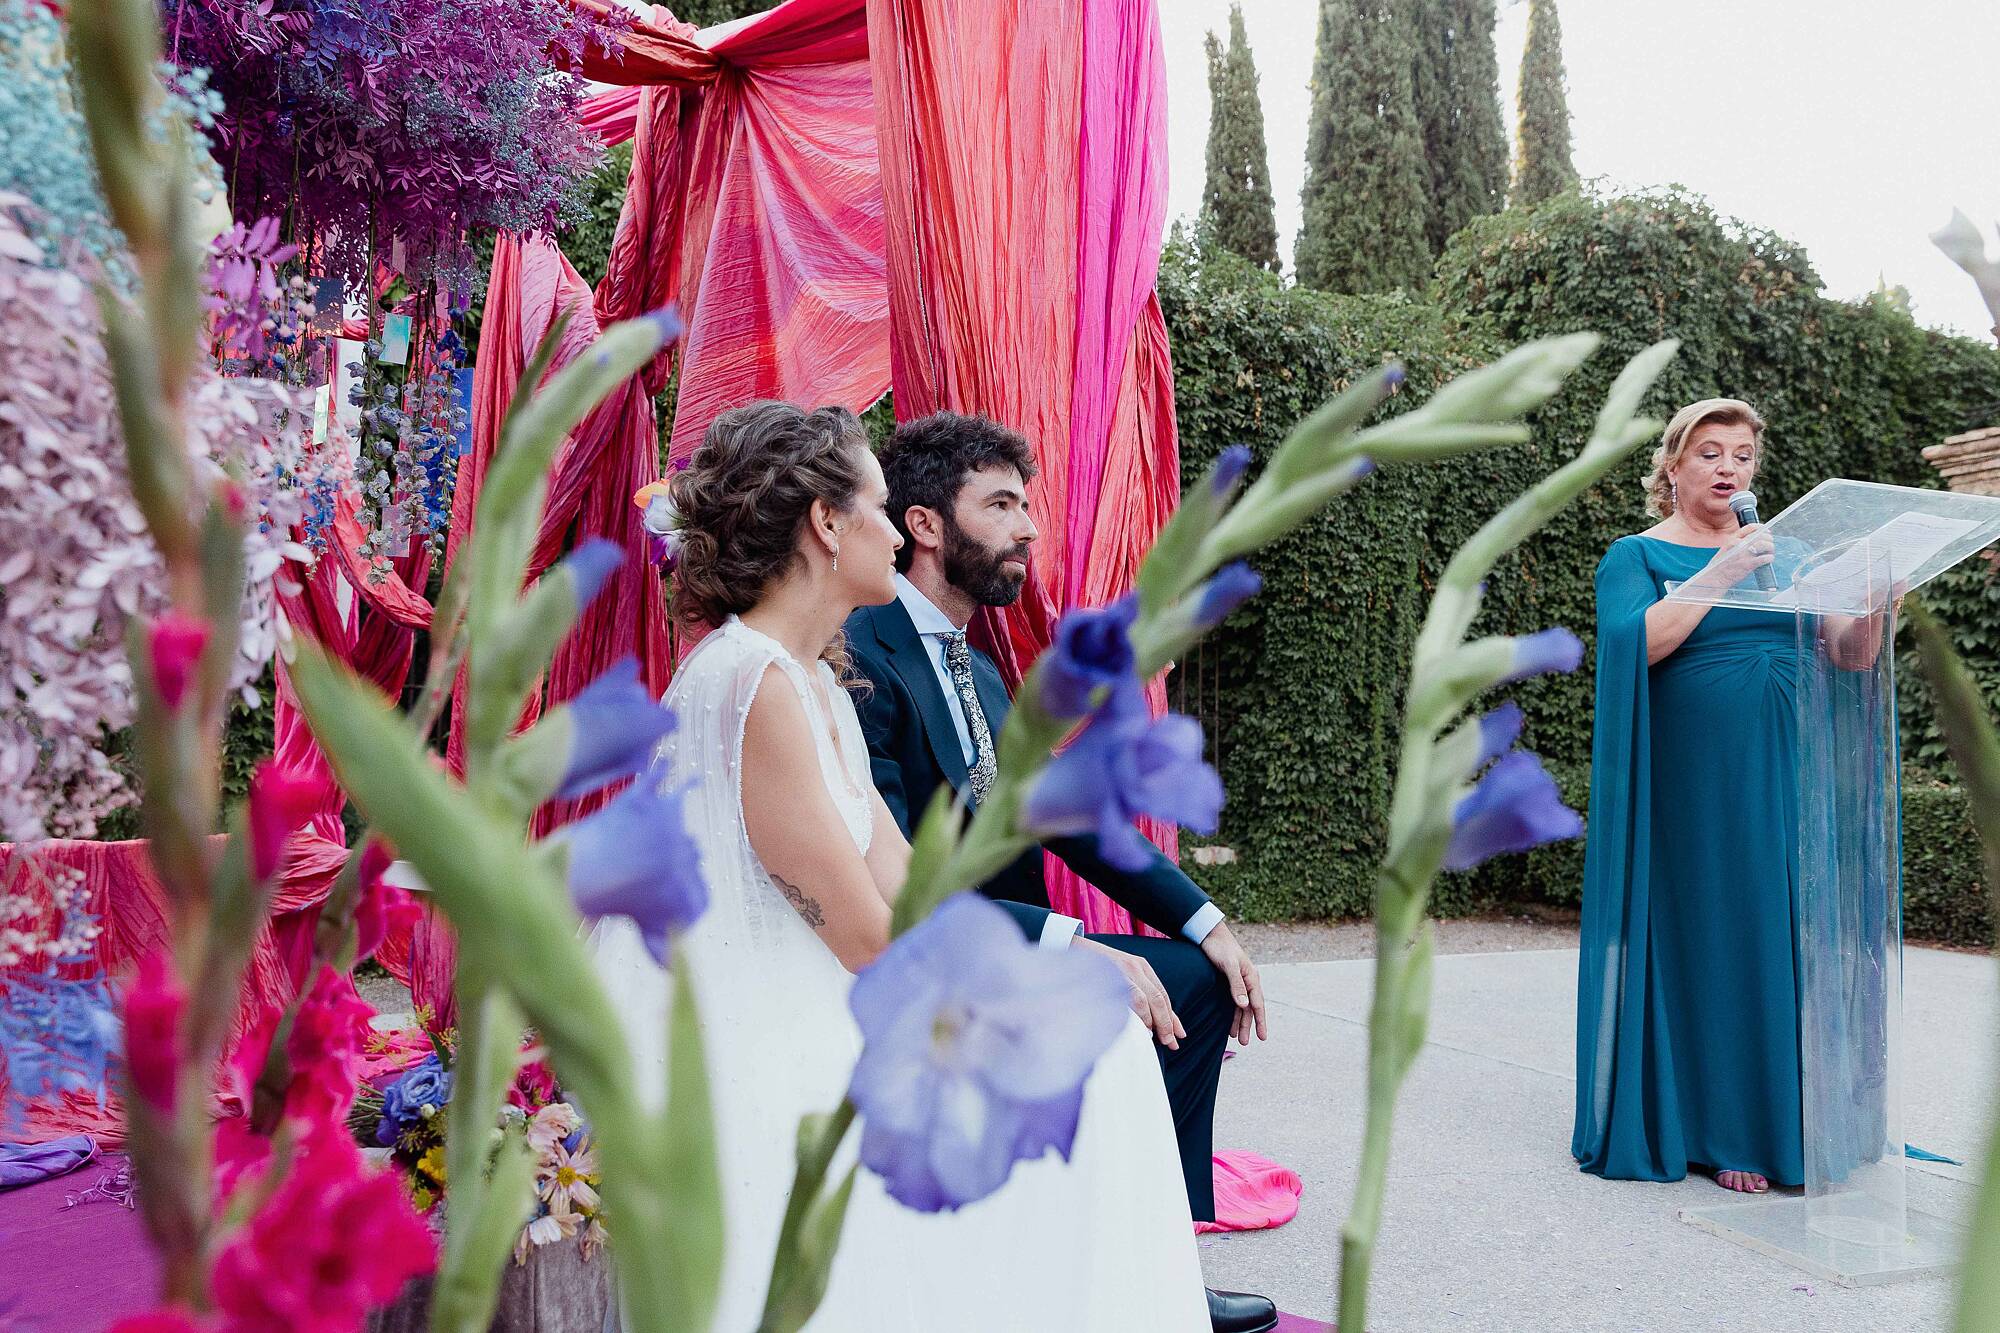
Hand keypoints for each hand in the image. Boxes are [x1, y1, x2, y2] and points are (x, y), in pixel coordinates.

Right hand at [1075, 937, 1182, 1049]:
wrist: (1069, 947)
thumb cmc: (1091, 967)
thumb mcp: (1117, 975)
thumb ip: (1132, 991)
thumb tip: (1146, 1021)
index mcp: (1141, 966)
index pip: (1163, 995)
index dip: (1172, 1017)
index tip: (1179, 1034)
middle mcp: (1137, 966)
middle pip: (1160, 999)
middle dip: (1168, 1023)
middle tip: (1171, 1042)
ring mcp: (1126, 969)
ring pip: (1151, 999)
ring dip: (1157, 1022)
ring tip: (1157, 1038)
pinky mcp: (1115, 973)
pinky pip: (1135, 996)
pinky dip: (1141, 1014)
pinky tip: (1143, 1028)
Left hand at [1199, 922, 1268, 1045]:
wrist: (1209, 934)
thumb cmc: (1220, 948)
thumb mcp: (1229, 965)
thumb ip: (1236, 985)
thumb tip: (1244, 1006)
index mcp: (1251, 977)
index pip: (1257, 1004)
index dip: (1260, 1021)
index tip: (1262, 1037)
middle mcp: (1247, 981)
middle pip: (1250, 1008)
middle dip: (1249, 1026)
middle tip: (1246, 1043)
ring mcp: (1238, 982)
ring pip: (1242, 1008)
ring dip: (1240, 1023)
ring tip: (1238, 1039)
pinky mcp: (1228, 982)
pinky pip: (1234, 1002)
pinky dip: (1233, 1014)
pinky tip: (1229, 1025)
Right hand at [1703, 522, 1773, 587]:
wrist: (1715, 578)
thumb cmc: (1719, 566)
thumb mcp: (1725, 549)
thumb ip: (1736, 543)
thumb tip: (1752, 540)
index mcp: (1732, 539)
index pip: (1750, 527)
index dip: (1761, 527)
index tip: (1766, 530)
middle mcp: (1739, 544)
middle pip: (1760, 535)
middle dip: (1768, 538)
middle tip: (1770, 543)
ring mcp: (1744, 554)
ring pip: (1765, 544)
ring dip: (1771, 547)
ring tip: (1770, 552)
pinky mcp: (1749, 564)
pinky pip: (1765, 558)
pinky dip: (1769, 558)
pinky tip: (1768, 560)